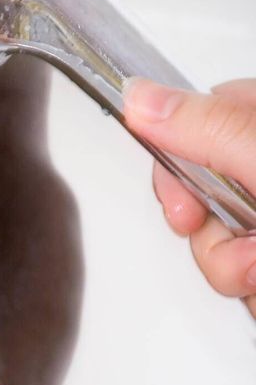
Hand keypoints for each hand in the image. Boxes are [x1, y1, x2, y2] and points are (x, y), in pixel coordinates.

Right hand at [124, 77, 255, 317]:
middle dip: (208, 225)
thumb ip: (211, 131)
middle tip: (240, 236)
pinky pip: (234, 271)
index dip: (179, 150)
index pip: (204, 108)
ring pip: (214, 234)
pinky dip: (247, 286)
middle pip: (199, 180)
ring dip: (229, 266)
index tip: (185, 191)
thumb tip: (140, 99)